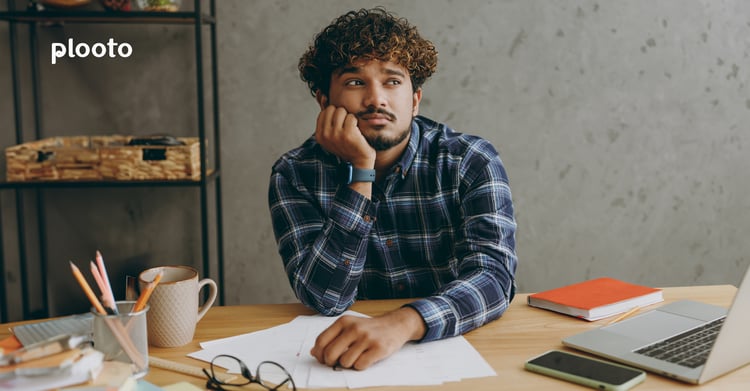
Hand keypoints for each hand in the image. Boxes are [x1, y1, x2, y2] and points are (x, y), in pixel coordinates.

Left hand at [310, 307, 425, 369]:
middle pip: (330, 353)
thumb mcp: (349, 326)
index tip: (323, 359)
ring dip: (348, 364)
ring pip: (345, 362)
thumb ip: (332, 337)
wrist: (395, 325)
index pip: (321, 341)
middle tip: (337, 362)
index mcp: (344, 321)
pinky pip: (360, 366)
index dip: (319, 354)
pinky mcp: (378, 348)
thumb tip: (314, 352)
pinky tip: (365, 358)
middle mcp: (354, 328)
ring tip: (355, 357)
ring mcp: (367, 338)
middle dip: (331, 362)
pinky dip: (360, 366)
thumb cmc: (369, 328)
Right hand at [315, 105, 375, 167]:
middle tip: (346, 128)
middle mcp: (325, 135)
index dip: (335, 116)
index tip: (340, 126)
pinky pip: (351, 117)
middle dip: (341, 115)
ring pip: (341, 111)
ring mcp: (335, 135)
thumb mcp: (333, 132)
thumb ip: (326, 114)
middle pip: (332, 109)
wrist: (360, 161)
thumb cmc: (348, 145)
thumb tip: (320, 94)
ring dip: (349, 118)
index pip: (324, 112)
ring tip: (351, 129)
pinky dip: (356, 122)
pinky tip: (357, 132)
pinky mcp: (347, 134)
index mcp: (319, 135)